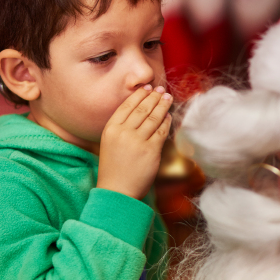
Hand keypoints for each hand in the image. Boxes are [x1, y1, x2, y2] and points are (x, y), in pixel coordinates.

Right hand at [97, 85, 172, 199]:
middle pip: (142, 108)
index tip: (148, 88)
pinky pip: (161, 131)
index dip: (139, 95)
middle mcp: (123, 132)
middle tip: (161, 90)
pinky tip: (169, 117)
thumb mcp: (110, 143)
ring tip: (168, 98)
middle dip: (154, 97)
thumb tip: (139, 110)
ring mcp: (137, 141)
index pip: (127, 106)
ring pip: (153, 117)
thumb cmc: (113, 168)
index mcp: (110, 129)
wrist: (117, 191)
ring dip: (162, 105)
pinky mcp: (150, 150)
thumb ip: (121, 127)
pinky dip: (166, 122)